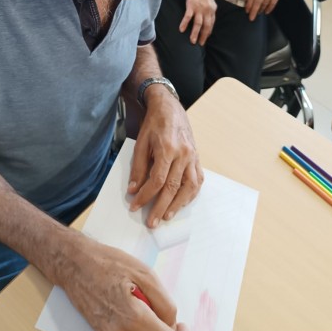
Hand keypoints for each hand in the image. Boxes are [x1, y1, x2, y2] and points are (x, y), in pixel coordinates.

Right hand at [61, 234, 190, 330]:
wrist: (74, 265)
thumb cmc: (108, 263)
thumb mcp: (145, 273)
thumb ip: (165, 302)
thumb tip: (173, 323)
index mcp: (135, 319)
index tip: (182, 325)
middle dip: (165, 330)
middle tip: (157, 304)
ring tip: (140, 303)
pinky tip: (129, 308)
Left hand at [128, 88, 203, 226]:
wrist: (169, 108)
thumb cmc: (153, 124)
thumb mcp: (141, 143)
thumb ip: (138, 168)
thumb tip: (134, 190)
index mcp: (168, 149)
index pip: (158, 180)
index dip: (146, 196)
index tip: (135, 206)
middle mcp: (184, 154)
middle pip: (174, 187)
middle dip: (161, 207)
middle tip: (152, 222)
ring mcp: (193, 156)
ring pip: (189, 187)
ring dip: (178, 205)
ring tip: (167, 216)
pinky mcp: (197, 158)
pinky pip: (197, 180)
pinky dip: (190, 194)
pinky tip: (181, 202)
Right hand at [177, 0, 215, 45]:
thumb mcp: (210, 2)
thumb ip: (210, 11)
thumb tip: (208, 20)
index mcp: (212, 10)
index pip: (211, 24)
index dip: (208, 33)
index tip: (204, 39)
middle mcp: (207, 11)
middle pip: (206, 26)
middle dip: (203, 36)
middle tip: (200, 44)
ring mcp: (199, 8)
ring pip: (198, 24)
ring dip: (195, 33)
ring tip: (192, 41)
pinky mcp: (191, 6)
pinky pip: (188, 17)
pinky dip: (185, 23)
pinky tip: (181, 30)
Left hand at [245, 0, 285, 21]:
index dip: (249, 5)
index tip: (247, 11)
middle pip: (257, 3)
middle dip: (254, 11)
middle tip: (251, 18)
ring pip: (265, 4)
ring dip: (261, 10)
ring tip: (258, 13)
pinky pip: (273, 3)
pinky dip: (269, 8)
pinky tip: (266, 11)